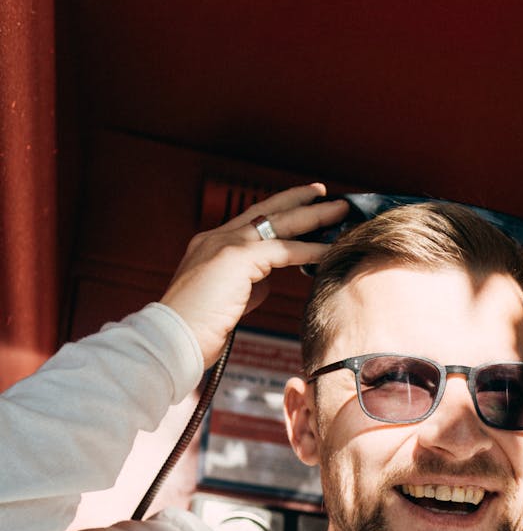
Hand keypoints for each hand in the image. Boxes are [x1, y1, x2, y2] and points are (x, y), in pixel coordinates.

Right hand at [160, 183, 348, 366]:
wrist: (174, 339)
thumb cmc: (197, 329)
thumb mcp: (226, 300)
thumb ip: (247, 286)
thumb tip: (267, 281)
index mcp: (209, 246)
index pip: (249, 221)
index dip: (276, 212)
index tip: (299, 206)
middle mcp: (215, 238)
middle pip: (265, 210)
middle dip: (297, 200)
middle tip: (323, 192)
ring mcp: (224, 244)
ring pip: (278, 223)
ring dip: (313, 216)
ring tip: (340, 211)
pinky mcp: (236, 258)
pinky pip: (283, 250)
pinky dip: (309, 250)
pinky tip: (330, 249)